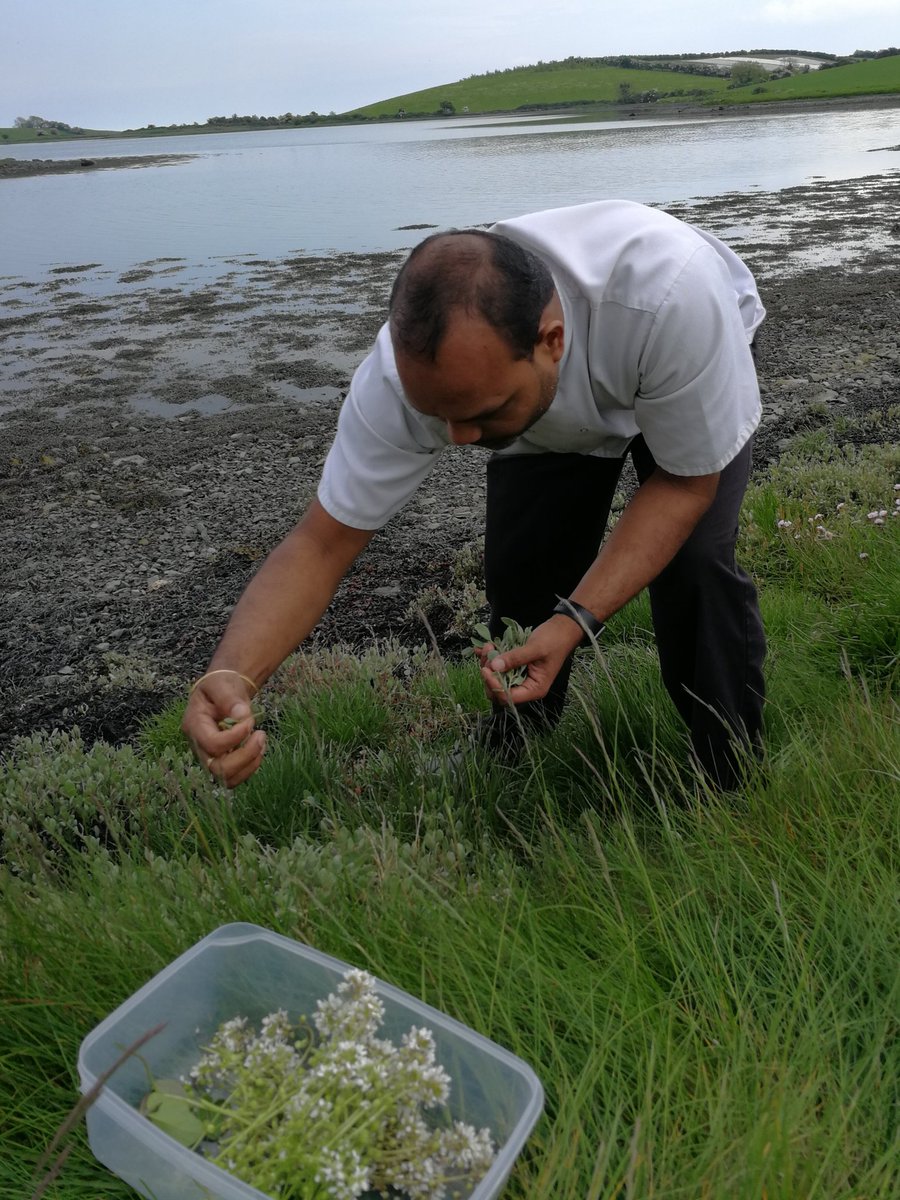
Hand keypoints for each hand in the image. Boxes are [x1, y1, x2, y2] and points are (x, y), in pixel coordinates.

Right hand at [182, 671, 266, 787]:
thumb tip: (242, 716)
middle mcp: (198, 746)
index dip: (234, 737)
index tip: (249, 721)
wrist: (222, 692)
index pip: (212, 743)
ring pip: (227, 778)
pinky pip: (235, 777)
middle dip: (245, 756)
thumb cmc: (219, 686)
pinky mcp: (222, 762)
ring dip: (250, 763)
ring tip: (261, 741)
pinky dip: (251, 766)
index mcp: (194, 725)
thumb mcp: (221, 683)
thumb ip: (229, 697)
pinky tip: (259, 748)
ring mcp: (210, 757)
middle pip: (217, 769)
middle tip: (261, 735)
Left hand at [478, 617, 580, 705]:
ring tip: (489, 646)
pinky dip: (490, 658)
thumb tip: (495, 666)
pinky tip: (486, 647)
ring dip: (488, 663)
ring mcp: (519, 677)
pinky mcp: (515, 667)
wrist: (563, 629)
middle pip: (498, 690)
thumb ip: (515, 658)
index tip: (486, 668)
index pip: (508, 697)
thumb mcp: (535, 648)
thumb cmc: (555, 640)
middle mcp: (525, 686)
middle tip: (488, 653)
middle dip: (489, 673)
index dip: (494, 686)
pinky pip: (498, 667)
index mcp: (534, 689)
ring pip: (496, 678)